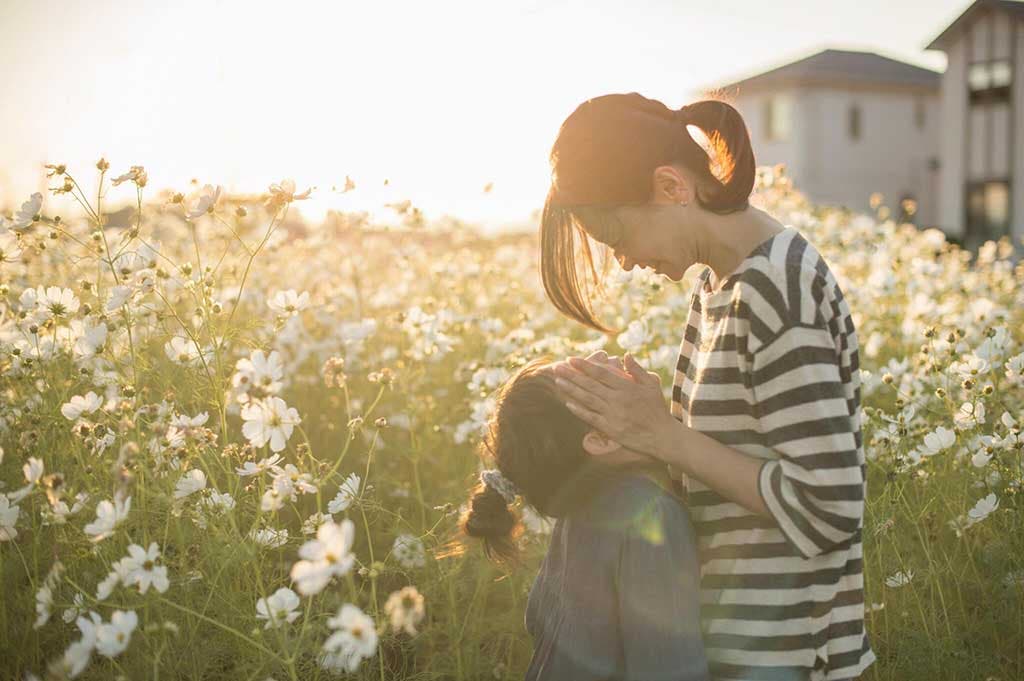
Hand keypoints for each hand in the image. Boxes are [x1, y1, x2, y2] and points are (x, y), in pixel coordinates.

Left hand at [552, 352, 677, 457]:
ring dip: (571, 390)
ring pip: (588, 399)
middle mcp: (617, 399)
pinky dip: (579, 410)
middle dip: (572, 375)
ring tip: (558, 381)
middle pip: (590, 384)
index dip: (584, 365)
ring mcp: (613, 414)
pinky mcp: (610, 428)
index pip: (601, 373)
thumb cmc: (657, 408)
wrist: (661, 436)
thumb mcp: (651, 385)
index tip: (571, 359)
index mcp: (627, 387)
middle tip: (557, 367)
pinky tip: (568, 403)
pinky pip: (591, 418)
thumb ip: (637, 370)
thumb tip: (625, 355)